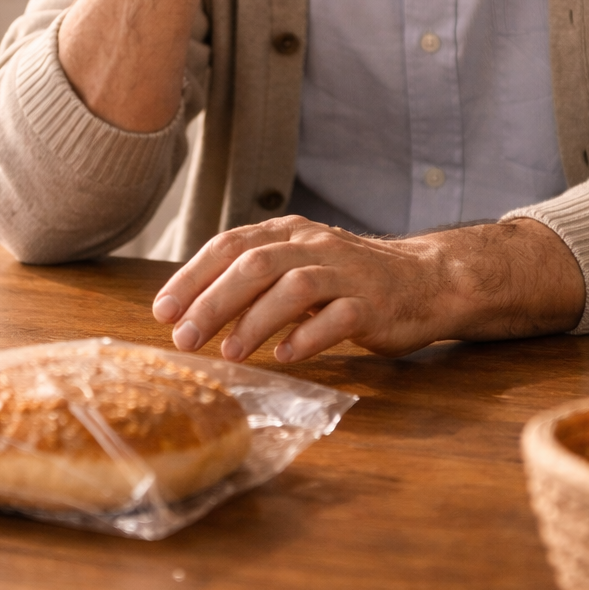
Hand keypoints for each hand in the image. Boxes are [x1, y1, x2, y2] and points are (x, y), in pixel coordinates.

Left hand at [151, 216, 586, 362]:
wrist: (425, 281)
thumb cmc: (348, 281)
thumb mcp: (298, 266)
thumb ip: (254, 280)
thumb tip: (191, 311)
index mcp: (288, 232)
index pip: (230, 244)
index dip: (193, 276)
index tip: (163, 311)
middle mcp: (314, 245)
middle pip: (255, 263)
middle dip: (213, 301)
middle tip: (183, 337)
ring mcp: (346, 273)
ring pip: (293, 286)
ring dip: (255, 320)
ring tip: (228, 352)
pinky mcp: (374, 304)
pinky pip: (338, 317)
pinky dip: (308, 337)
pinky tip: (286, 356)